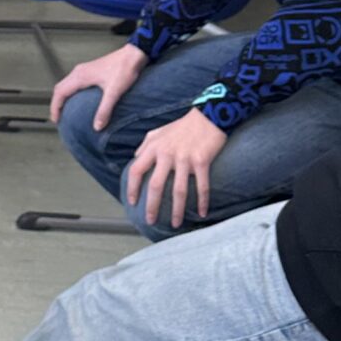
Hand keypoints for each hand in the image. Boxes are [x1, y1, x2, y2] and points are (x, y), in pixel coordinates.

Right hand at [49, 41, 147, 128]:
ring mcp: (84, 70)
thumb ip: (104, 110)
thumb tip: (97, 127)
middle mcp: (79, 72)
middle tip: (58, 118)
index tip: (56, 120)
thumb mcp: (114, 92)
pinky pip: (73, 82)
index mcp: (80, 76)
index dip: (55, 107)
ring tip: (65, 111)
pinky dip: (70, 93)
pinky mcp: (90, 70)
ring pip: (66, 84)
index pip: (60, 92)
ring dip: (62, 98)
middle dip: (56, 104)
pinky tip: (78, 101)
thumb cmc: (124, 69)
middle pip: (59, 88)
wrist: (134, 55)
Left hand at [125, 110, 228, 230]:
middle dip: (152, 206)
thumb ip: (145, 144)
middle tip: (150, 220)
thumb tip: (135, 157)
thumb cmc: (182, 126)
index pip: (136, 170)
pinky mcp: (201, 161)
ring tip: (175, 224)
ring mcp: (184, 159)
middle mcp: (167, 154)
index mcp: (154, 148)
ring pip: (178, 190)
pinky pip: (202, 186)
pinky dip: (202, 201)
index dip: (132, 187)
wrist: (208, 116)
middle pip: (155, 185)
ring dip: (176, 210)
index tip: (132, 202)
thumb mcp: (159, 132)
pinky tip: (202, 213)